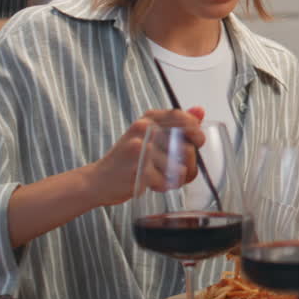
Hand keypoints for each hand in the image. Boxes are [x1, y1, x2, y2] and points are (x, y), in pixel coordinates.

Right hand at [85, 106, 205, 206]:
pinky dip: (164, 187)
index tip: (198, 141)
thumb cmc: (128, 159)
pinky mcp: (139, 171)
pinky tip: (155, 185)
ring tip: (165, 178)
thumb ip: (175, 124)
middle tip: (182, 170)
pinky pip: (167, 181)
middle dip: (191, 163)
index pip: (181, 116)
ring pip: (180, 168)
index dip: (195, 130)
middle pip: (187, 147)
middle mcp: (144, 130)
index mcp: (148, 119)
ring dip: (177, 178)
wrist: (99, 179)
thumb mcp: (149, 135)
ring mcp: (141, 150)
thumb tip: (200, 111)